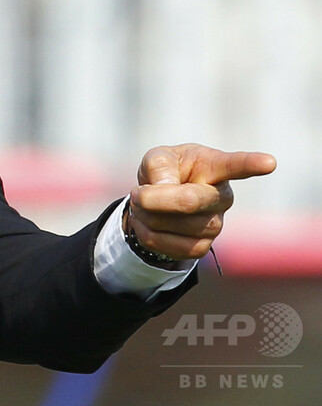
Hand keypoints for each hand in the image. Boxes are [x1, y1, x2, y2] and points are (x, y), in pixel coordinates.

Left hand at [126, 144, 276, 260]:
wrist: (158, 200)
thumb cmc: (165, 171)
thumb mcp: (157, 158)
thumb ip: (160, 167)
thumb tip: (165, 189)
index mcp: (215, 167)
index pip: (236, 165)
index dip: (252, 164)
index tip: (268, 162)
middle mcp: (222, 198)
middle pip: (188, 202)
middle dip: (152, 198)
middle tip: (137, 192)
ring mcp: (214, 225)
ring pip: (170, 224)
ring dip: (143, 214)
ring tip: (144, 204)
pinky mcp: (201, 248)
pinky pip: (163, 245)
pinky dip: (144, 232)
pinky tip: (148, 223)